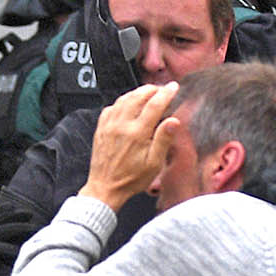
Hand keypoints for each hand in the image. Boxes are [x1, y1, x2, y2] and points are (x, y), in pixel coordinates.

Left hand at [82, 83, 179, 209]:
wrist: (105, 188)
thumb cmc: (130, 180)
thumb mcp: (153, 164)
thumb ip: (163, 140)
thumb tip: (174, 121)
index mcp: (137, 133)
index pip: (154, 104)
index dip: (166, 93)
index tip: (174, 87)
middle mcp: (121, 125)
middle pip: (138, 96)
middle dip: (152, 89)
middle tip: (162, 90)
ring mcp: (109, 125)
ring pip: (124, 98)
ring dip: (138, 92)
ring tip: (148, 93)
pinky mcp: (101, 128)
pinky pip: (112, 106)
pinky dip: (123, 101)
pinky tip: (129, 104)